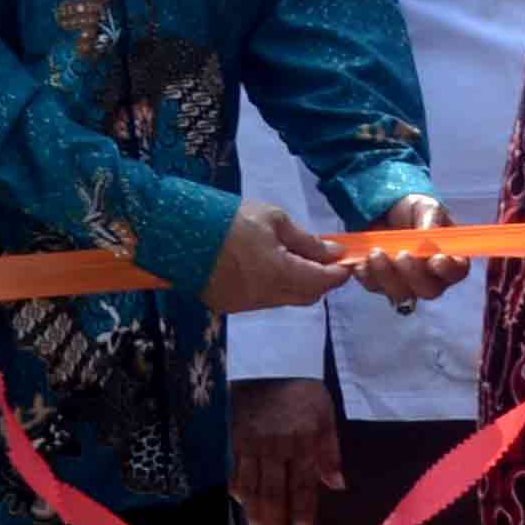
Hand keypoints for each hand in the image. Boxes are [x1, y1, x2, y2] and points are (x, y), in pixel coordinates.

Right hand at [203, 200, 355, 316]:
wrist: (177, 232)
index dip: (339, 273)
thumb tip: (332, 252)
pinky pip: (262, 301)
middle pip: (307, 296)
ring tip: (294, 259)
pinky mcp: (228, 305)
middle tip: (324, 260)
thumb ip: (306, 241)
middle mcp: (265, 295)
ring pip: (285, 300)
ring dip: (296, 284)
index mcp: (279, 272)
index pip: (322, 282)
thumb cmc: (229, 219)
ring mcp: (245, 304)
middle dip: (321, 281)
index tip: (347, 262)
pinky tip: (266, 267)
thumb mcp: (274, 219)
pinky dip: (273, 288)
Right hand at [230, 378, 348, 524]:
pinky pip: (235, 466)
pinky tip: (238, 499)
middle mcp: (279, 447)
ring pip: (254, 483)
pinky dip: (237, 484)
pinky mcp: (236, 436)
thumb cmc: (305, 391)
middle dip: (277, 515)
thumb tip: (337, 485)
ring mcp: (254, 443)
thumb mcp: (326, 417)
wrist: (272, 362)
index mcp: (305, 442)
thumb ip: (330, 452)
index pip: (303, 484)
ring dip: (256, 507)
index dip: (303, 509)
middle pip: (276, 489)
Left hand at [345, 194, 465, 306]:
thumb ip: (430, 221)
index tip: (436, 259)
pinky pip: (374, 287)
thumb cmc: (411, 209)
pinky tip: (363, 260)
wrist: (381, 210)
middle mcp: (431, 277)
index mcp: (449, 258)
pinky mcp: (380, 285)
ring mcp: (405, 285)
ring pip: (400, 295)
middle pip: (429, 291)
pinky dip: (367, 274)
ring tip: (375, 252)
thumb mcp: (425, 207)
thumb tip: (427, 241)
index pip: (457, 272)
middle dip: (414, 275)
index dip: (448, 270)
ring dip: (387, 275)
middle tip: (402, 254)